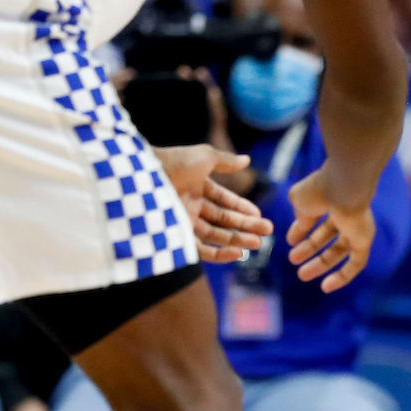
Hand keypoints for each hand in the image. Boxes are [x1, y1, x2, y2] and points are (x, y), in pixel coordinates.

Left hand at [153, 144, 273, 262]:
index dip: (242, 207)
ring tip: (258, 243)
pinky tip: (238, 253)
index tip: (259, 214)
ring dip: (238, 239)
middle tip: (267, 231)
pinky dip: (220, 254)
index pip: (223, 200)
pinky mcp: (177, 236)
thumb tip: (246, 160)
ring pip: (216, 235)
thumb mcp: (204, 157)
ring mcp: (184, 221)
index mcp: (195, 185)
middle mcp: (190, 204)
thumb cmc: (172, 163)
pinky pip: (202, 250)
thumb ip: (226, 161)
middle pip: (223, 219)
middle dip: (246, 225)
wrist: (142, 177)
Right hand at [286, 166, 375, 291]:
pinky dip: (342, 277)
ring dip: (321, 264)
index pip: (316, 218)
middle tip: (293, 261)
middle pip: (328, 236)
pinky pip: (357, 264)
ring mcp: (356, 228)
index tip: (289, 241)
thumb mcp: (300, 200)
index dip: (301, 230)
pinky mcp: (365, 241)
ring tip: (302, 275)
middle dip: (310, 250)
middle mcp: (345, 213)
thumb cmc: (320, 189)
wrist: (343, 186)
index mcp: (329, 199)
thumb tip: (301, 224)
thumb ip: (300, 213)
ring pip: (340, 251)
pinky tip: (326, 287)